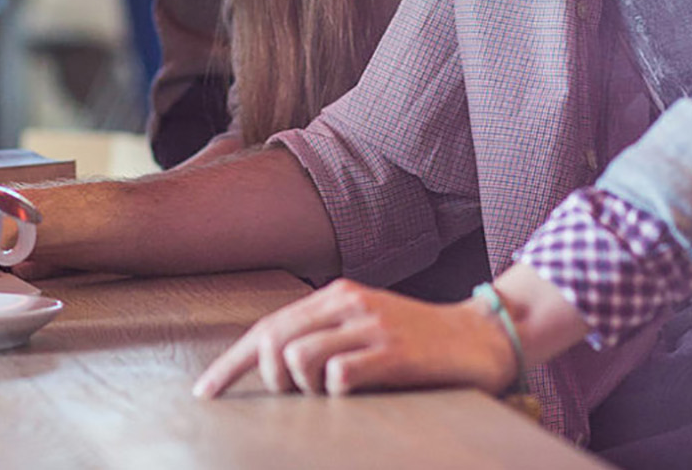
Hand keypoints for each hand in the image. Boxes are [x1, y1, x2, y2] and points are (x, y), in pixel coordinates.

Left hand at [192, 279, 516, 397]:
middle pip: (274, 343)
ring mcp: (371, 326)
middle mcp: (349, 304)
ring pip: (299, 359)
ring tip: (327, 395)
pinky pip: (339, 376)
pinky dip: (335, 393)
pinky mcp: (393, 352)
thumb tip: (273, 367)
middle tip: (295, 397)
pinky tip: (357, 391)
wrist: (485, 337)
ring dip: (303, 389)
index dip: (231, 364)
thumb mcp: (366, 326)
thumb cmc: (420, 341)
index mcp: (336, 296)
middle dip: (270, 380)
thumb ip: (324, 335)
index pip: (267, 327)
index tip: (206, 393)